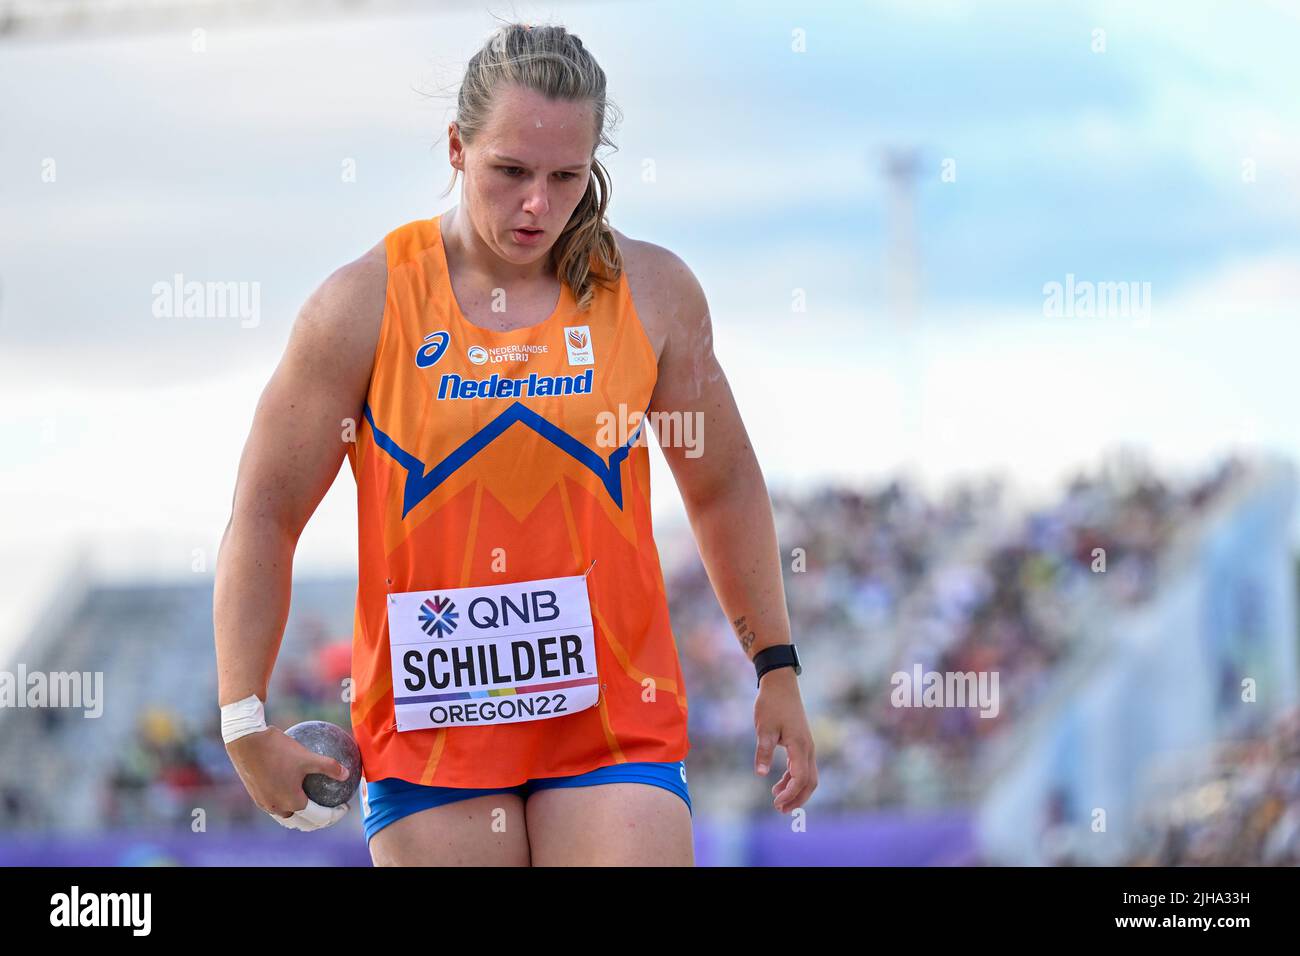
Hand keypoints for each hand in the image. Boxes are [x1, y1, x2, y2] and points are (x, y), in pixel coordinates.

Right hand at [225, 725, 351, 830]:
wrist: (245, 742)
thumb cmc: (279, 748)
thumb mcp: (308, 756)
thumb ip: (329, 766)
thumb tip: (346, 774)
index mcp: (292, 803)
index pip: (319, 818)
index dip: (335, 815)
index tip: (345, 807)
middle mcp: (277, 808)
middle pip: (304, 823)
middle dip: (320, 821)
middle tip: (332, 810)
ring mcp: (265, 804)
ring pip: (288, 817)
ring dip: (303, 817)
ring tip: (315, 806)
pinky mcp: (256, 795)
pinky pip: (277, 804)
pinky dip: (289, 804)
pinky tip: (296, 789)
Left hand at [753, 666, 817, 812]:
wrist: (781, 684)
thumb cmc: (771, 704)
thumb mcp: (763, 728)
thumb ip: (763, 751)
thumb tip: (761, 774)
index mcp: (800, 745)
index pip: (800, 778)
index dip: (790, 793)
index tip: (776, 802)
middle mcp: (808, 748)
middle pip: (810, 782)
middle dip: (797, 798)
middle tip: (780, 810)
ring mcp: (807, 745)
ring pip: (808, 776)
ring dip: (796, 790)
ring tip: (778, 801)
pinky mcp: (802, 743)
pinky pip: (803, 767)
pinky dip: (793, 779)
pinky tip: (778, 784)